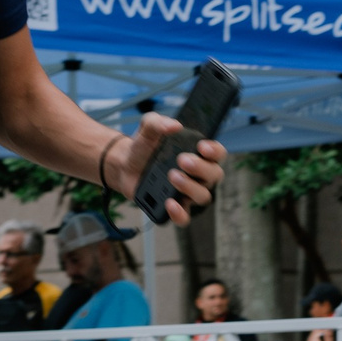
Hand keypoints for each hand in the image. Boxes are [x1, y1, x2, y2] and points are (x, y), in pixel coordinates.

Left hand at [104, 113, 226, 222]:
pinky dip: (180, 214)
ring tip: (172, 176)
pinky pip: (185, 218)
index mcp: (197, 154)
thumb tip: (174, 125)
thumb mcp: (147, 129)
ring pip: (203, 196)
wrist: (124, 165)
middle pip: (214, 175)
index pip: (218, 154)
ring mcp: (187, 193)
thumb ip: (158, 122)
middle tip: (182, 160)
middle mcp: (197, 175)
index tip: (202, 147)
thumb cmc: (143, 146)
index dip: (215, 151)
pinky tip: (170, 203)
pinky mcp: (174, 208)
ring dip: (191, 187)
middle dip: (201, 168)